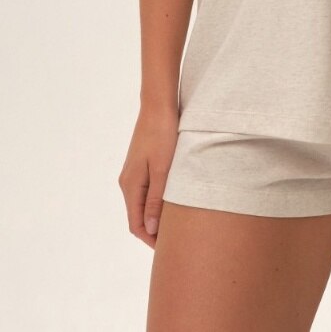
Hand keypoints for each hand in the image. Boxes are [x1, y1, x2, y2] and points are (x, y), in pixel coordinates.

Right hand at [117, 103, 178, 247]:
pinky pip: (146, 191)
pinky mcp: (142, 164)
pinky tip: (173, 202)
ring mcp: (134, 173)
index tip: (169, 250)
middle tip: (176, 241)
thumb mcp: (163, 169)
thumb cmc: (163, 135)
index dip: (150, 240)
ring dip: (156, 217)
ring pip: (142, 204)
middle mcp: (128, 182)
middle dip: (154, 232)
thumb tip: (151, 231)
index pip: (135, 224)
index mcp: (130, 185)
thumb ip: (156, 200)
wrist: (159, 105)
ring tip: (177, 225)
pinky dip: (156, 202)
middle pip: (137, 217)